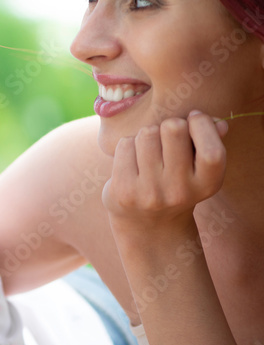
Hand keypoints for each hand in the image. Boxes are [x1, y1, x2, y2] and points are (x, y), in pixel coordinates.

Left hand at [102, 110, 227, 231]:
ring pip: (147, 133)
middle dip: (170, 124)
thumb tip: (219, 123)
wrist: (147, 225)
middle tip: (167, 137)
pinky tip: (132, 161)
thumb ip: (211, 144)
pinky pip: (125, 144)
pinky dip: (128, 145)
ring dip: (147, 135)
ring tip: (149, 151)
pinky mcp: (124, 190)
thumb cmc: (176, 184)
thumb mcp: (199, 171)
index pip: (212, 150)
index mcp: (207, 185)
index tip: (194, 119)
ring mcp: (151, 192)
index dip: (201, 124)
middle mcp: (180, 191)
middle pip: (173, 129)